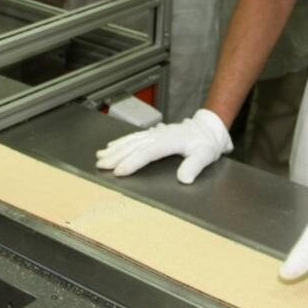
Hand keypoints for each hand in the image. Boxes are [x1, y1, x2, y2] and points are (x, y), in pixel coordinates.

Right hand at [95, 109, 231, 183]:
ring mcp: (154, 133)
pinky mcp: (153, 133)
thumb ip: (194, 166)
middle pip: (133, 146)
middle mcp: (158, 135)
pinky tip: (111, 146)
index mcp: (169, 140)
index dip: (132, 162)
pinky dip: (120, 142)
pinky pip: (133, 137)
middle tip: (100, 166)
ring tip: (99, 157)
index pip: (146, 152)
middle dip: (115, 156)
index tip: (118, 171)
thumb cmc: (206, 143)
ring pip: (130, 141)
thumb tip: (184, 179)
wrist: (208, 128)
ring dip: (114, 149)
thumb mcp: (206, 155)